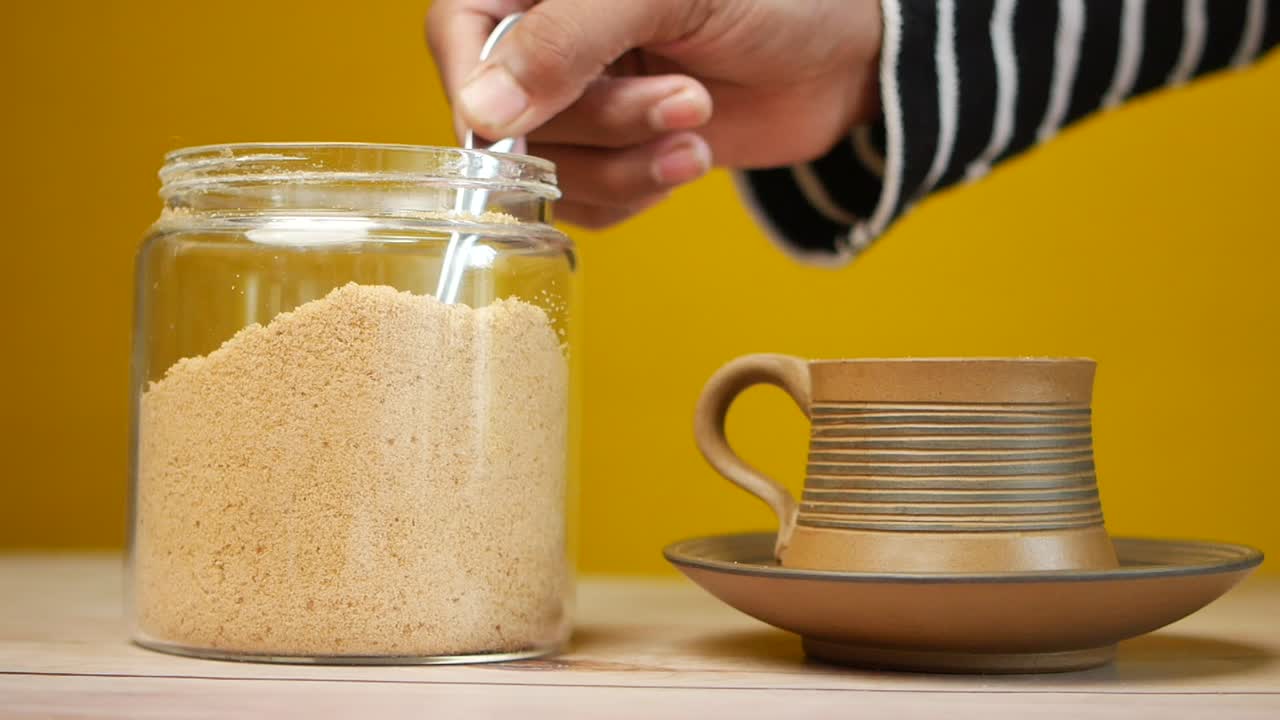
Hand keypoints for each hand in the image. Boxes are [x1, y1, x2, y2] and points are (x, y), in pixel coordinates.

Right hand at [426, 0, 881, 227]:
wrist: (846, 56)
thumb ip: (566, 41)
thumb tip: (480, 114)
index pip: (457, 34)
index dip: (482, 88)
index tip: (523, 124)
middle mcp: (548, 44)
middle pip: (508, 118)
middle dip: (602, 122)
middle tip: (685, 96)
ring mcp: (581, 104)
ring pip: (548, 171)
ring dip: (627, 163)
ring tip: (698, 121)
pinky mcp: (616, 157)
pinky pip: (587, 205)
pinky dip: (637, 193)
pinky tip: (688, 158)